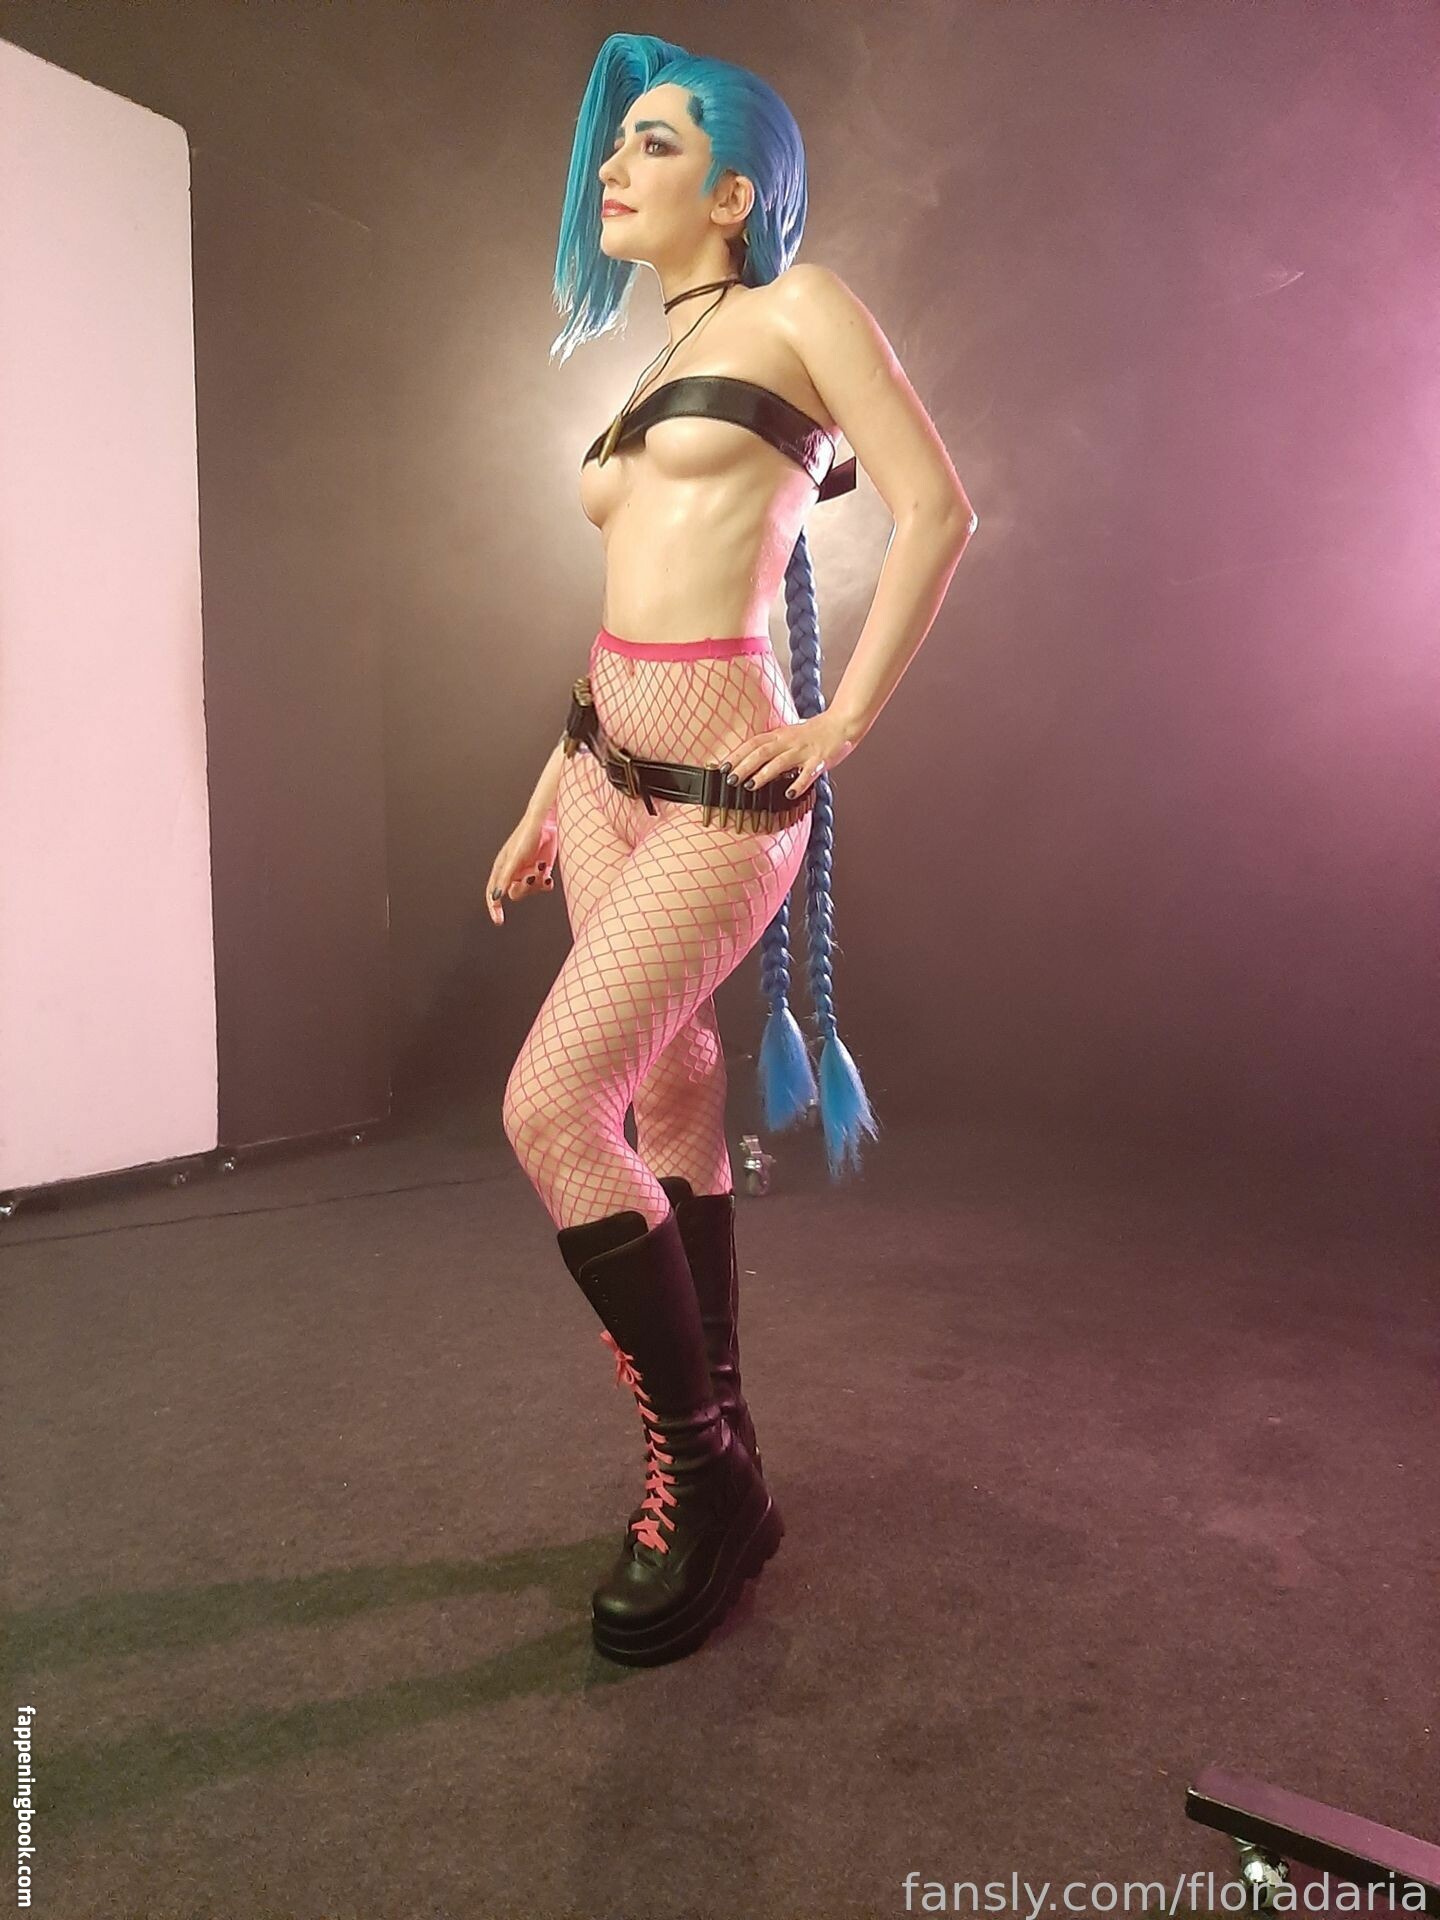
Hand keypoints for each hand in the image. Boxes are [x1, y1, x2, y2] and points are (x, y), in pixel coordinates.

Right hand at [487, 810, 557, 926]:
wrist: (547, 823)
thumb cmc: (526, 837)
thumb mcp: (514, 859)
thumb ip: (506, 878)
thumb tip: (496, 897)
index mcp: (502, 869)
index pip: (493, 893)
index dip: (494, 907)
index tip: (499, 921)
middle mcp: (513, 872)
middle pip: (515, 894)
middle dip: (525, 888)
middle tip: (533, 875)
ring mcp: (528, 872)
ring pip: (530, 891)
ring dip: (537, 884)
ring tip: (542, 868)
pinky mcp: (542, 871)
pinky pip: (542, 887)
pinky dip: (546, 884)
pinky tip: (548, 876)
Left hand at [721, 709, 862, 799]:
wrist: (842, 724)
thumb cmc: (815, 732)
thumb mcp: (789, 735)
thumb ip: (772, 746)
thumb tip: (751, 758)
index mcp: (780, 735)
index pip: (753, 743)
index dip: (737, 754)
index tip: (722, 766)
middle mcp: (789, 742)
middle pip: (761, 752)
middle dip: (744, 766)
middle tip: (730, 779)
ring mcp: (804, 751)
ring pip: (780, 762)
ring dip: (764, 774)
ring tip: (751, 786)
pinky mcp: (820, 761)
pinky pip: (808, 773)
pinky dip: (798, 783)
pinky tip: (789, 794)